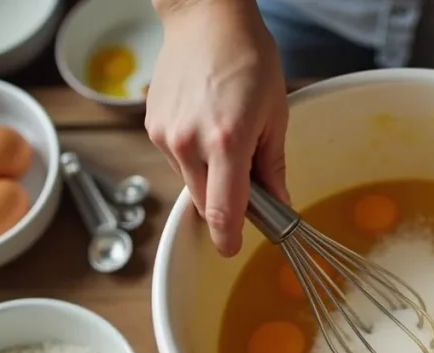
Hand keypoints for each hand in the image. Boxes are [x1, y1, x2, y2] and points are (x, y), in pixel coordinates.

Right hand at [146, 0, 288, 256]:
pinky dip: (196, 157)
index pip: (223, 212)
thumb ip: (273, 168)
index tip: (234, 248)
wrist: (206, 20)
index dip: (230, 238)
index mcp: (226, 141)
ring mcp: (166, 136)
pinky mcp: (154, 128)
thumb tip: (280, 205)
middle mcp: (189, 143)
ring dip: (211, 178)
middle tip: (250, 179)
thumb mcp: (275, 115)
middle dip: (228, 203)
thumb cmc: (248, 59)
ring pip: (191, 183)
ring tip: (228, 138)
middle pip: (206, 203)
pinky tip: (208, 126)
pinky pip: (178, 161)